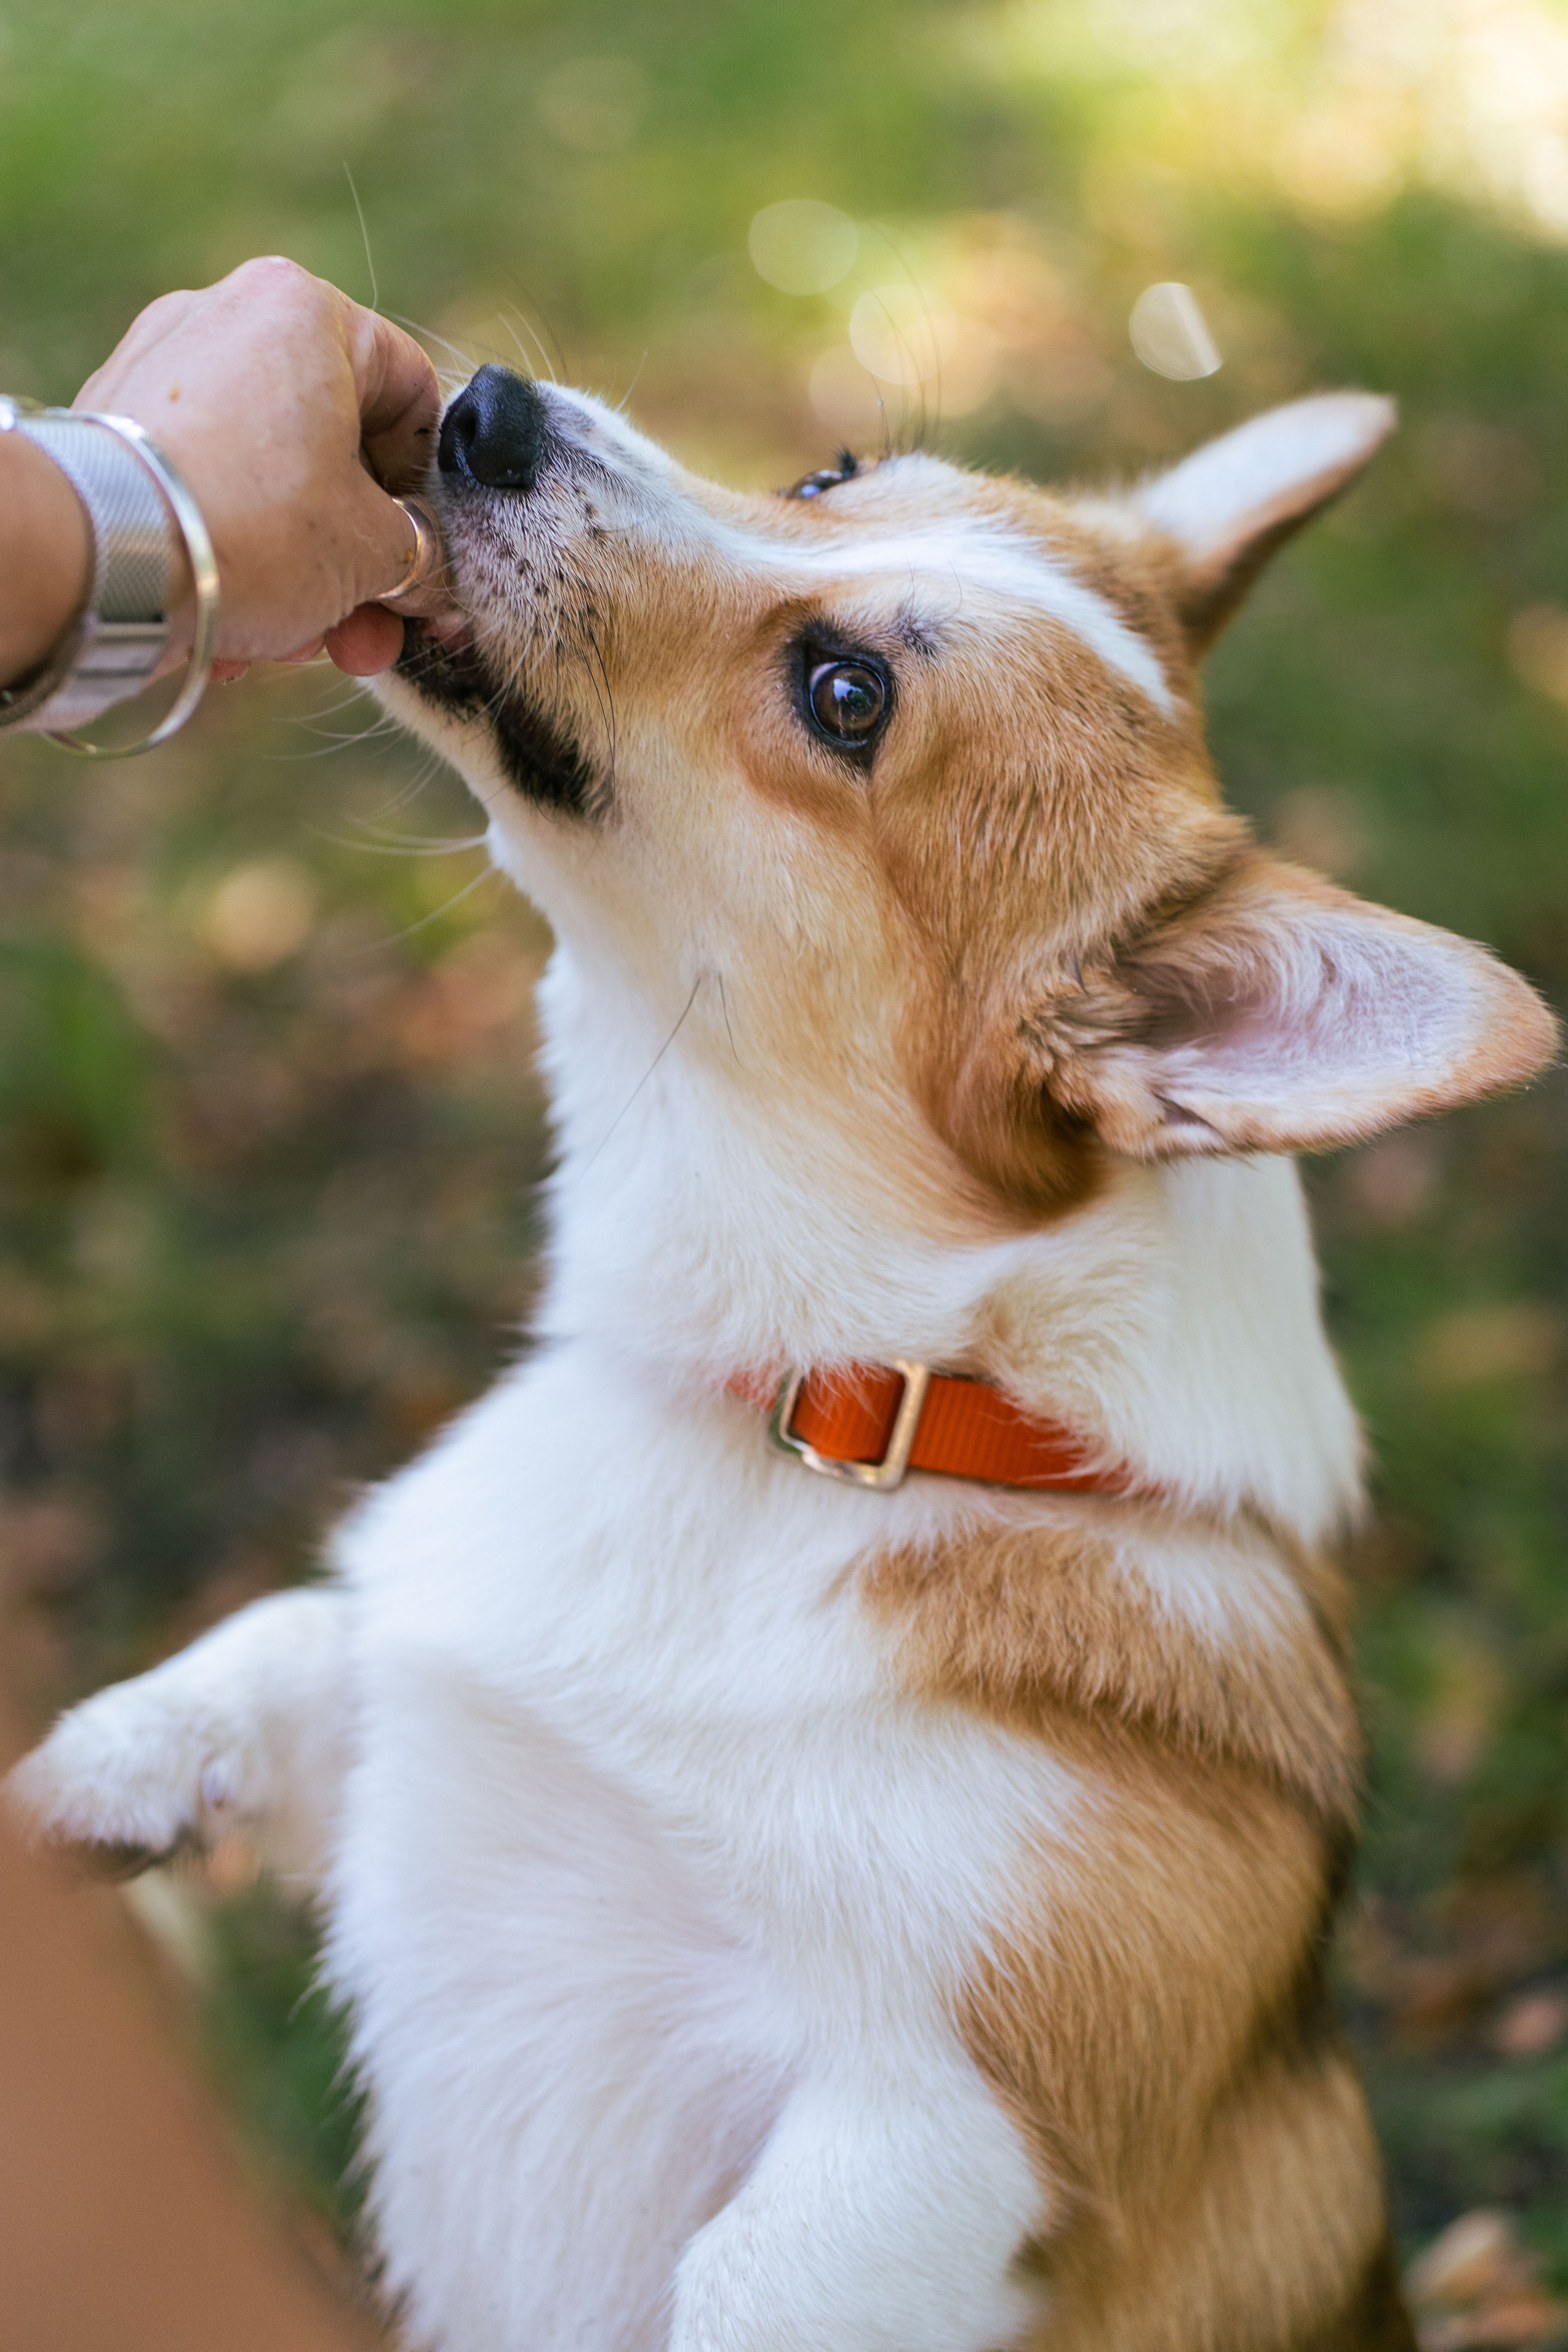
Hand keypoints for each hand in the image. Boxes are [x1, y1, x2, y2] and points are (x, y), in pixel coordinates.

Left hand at [77, 256, 440, 678]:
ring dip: (301, 574)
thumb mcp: (374, 553)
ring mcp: (160, 366)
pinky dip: (233, 555)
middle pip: (334, 452)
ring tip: (299, 647)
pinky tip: (237, 632)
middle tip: (374, 632)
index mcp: (305, 310)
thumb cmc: (256, 530)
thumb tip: (431, 579)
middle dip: (360, 558)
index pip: (411, 393)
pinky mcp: (114, 424)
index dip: (433, 490)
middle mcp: (226, 315)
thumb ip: (422, 556)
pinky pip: (207, 490)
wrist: (100, 560)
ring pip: (270, 482)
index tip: (430, 556)